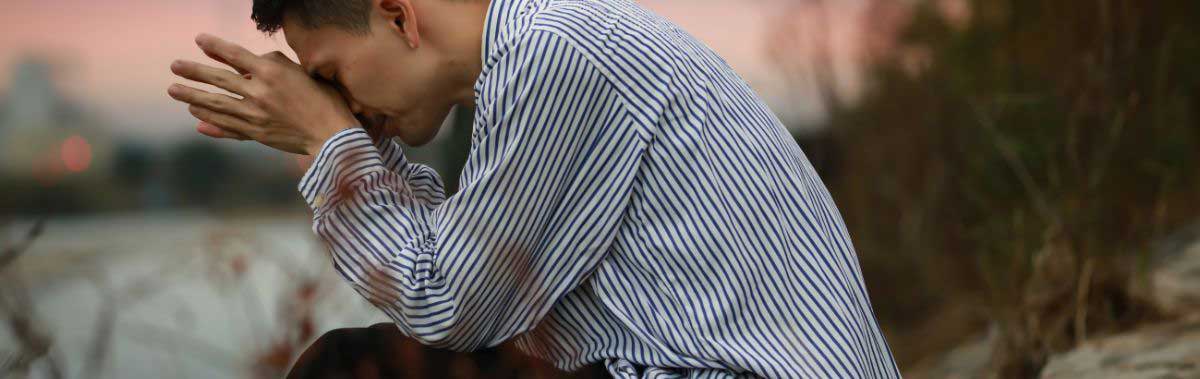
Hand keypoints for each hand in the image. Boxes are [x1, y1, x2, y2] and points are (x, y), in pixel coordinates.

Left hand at [167, 34, 358, 154]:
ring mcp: (255, 115)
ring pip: (216, 104)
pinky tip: (196, 117)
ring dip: (192, 96)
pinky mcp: (256, 133)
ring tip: (174, 90)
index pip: (235, 55)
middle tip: (175, 66)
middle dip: (194, 72)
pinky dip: (210, 122)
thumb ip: (274, 65)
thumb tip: (248, 64)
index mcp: (271, 73)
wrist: (332, 135)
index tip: (199, 40)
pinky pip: (227, 126)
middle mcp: (259, 92)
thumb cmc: (324, 99)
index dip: (215, 47)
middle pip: (218, 79)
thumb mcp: (301, 73)